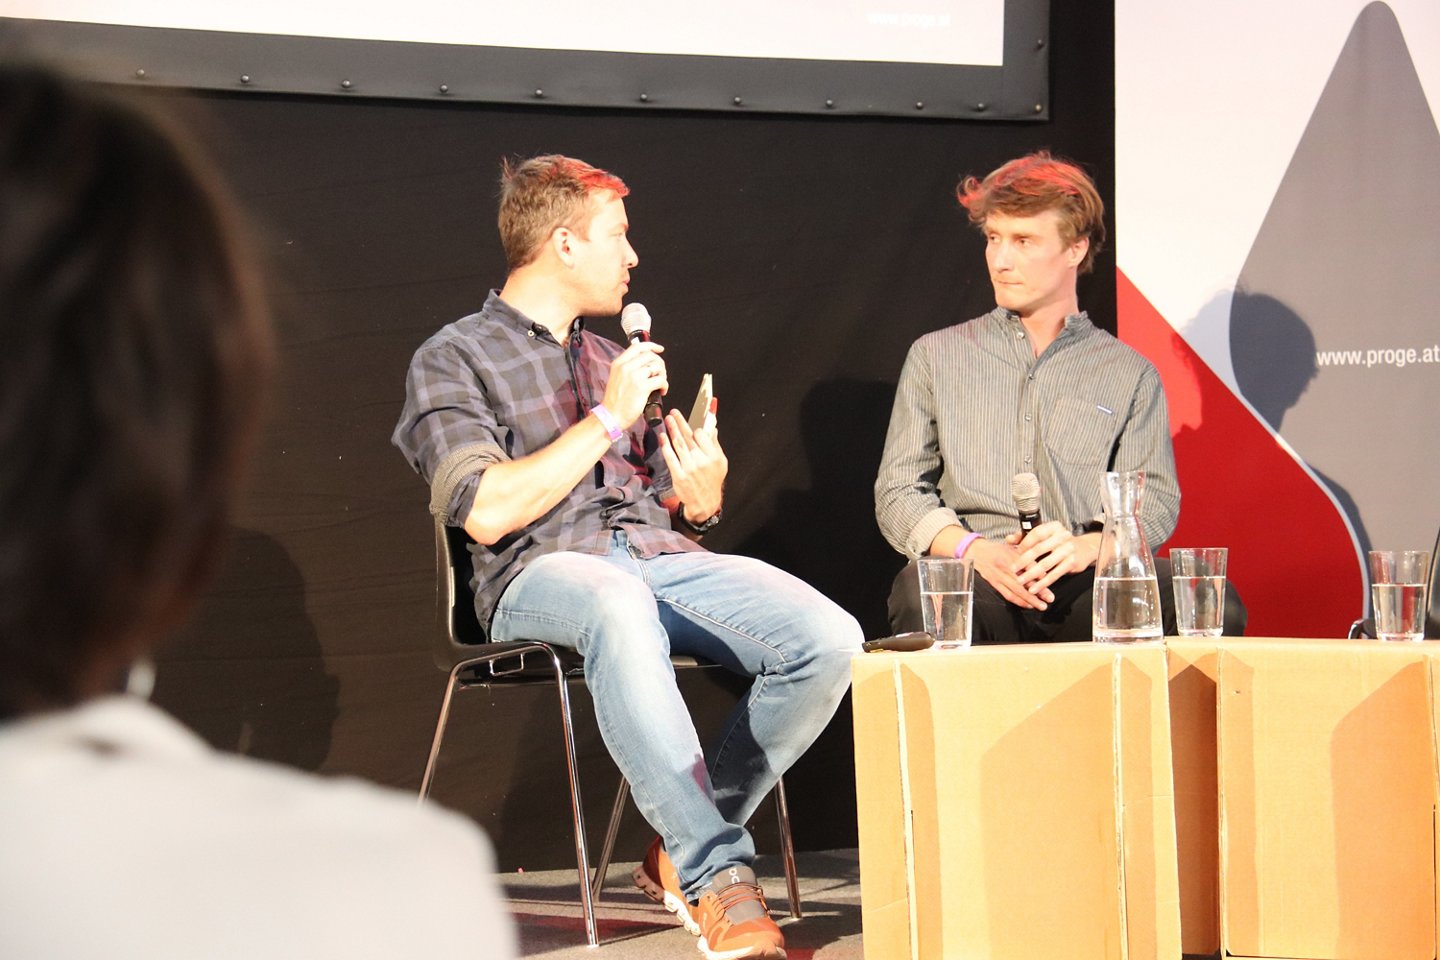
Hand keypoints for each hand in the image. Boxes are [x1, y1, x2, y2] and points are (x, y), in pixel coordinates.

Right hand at [601, 341, 666, 426]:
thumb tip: (644, 364)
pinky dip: (665, 385)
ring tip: (660, 383)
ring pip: (657, 366)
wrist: (611, 416)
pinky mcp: (642, 387)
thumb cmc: (614, 401)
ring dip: (663, 374)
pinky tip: (662, 391)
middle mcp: (626, 367)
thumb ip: (627, 368)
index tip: (659, 349)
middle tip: (660, 373)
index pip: (638, 347)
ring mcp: (634, 376)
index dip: (652, 346)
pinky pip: (661, 380)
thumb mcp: (616, 377)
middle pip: (650, 356)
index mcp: (619, 363)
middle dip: (660, 364)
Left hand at [660, 407, 726, 521]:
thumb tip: (711, 426)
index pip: (701, 435)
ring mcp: (689, 468)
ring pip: (678, 444)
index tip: (691, 426)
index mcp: (713, 456)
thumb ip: (714, 444)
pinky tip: (662, 437)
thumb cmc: (712, 480)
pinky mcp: (679, 475)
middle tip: (673, 412)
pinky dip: (665, 445)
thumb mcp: (720, 462)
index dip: (695, 429)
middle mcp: (701, 461)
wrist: (704, 501)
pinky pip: (670, 456)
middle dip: (680, 422)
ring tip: (668, 420)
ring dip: (672, 429)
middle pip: (688, 437)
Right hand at [965, 538, 1048, 609]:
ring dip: (1029, 600)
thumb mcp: (1013, 547)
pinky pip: (1008, 595)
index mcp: (1011, 555)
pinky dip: (1019, 601)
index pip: (1028, 565)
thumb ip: (1027, 557)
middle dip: (1038, 591)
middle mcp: (1005, 567)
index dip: (1039, 574)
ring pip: (1016, 591)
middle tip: (1049, 598)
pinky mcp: (994, 583)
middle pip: (1023, 581)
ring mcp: (998, 577)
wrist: (976, 551)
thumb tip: (1042, 570)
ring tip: (1041, 606)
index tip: (1049, 579)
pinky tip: (1028, 605)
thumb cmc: (997, 549)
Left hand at [1008, 522, 1099, 598]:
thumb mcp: (1045, 535)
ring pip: (1046, 564)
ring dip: (1031, 574)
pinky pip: (1055, 574)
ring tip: (1021, 581)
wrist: (1084, 549)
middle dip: (1024, 561)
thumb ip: (1025, 536)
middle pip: (1039, 549)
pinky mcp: (1072, 563)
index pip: (1036, 534)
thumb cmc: (1059, 542)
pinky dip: (1043, 583)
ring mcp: (1068, 550)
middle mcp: (1063, 536)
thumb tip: (1009, 539)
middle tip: (1014, 570)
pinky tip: (1034, 588)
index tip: (1014, 553)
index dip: (1024, 544)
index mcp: (1054, 527)